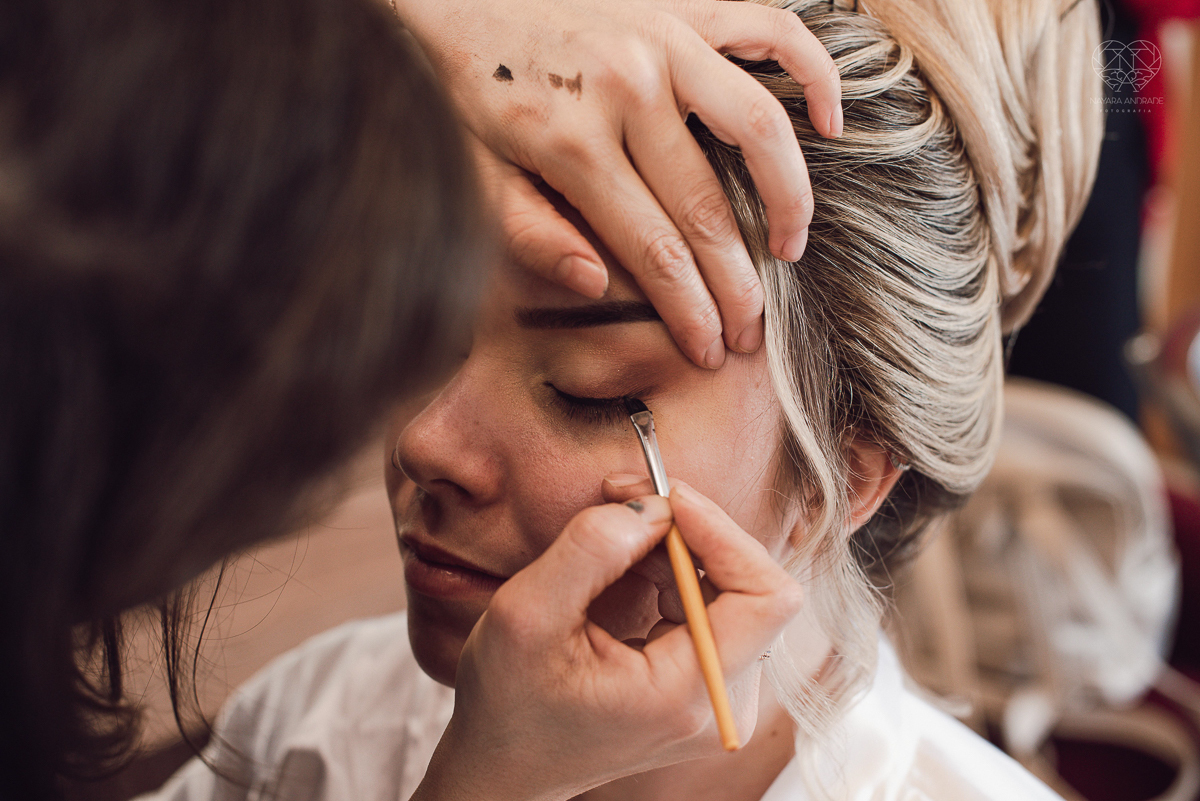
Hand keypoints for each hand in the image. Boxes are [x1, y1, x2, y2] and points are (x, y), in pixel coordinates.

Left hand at [392, 0, 840, 368]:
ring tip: (792, 246)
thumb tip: (597, 288)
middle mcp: (629, 88)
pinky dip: (813, 71)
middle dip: (738, 283)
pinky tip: (830, 121)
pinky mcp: (681, 3)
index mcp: (572, 142)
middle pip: (707, 207)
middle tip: (753, 331)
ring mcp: (663, 38)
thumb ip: (530, 233)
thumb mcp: (471, 173)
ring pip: (760, 125)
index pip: (654, 249)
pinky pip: (770, 28)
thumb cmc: (458, 90)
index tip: (711, 350)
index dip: (690, 310)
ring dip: (789, 195)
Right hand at [410, 480, 802, 800]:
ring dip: (679, 547)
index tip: (666, 499)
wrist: (506, 765)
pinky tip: (627, 568)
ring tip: (615, 535)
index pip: (767, 597)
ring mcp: (721, 698)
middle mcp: (724, 704)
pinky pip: (715, 606)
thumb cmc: (508, 701)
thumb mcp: (526, 615)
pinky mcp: (707, 685)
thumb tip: (653, 507)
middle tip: (626, 496)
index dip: (725, 533)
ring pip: (732, 589)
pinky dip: (674, 571)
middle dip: (692, 531)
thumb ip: (591, 550)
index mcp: (689, 695)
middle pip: (752, 587)